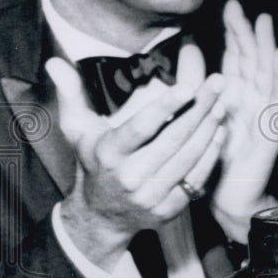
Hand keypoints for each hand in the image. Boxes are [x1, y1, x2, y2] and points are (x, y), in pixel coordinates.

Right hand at [47, 45, 227, 268]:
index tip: (189, 86)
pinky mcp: (169, 209)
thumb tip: (54, 62)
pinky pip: (197, 178)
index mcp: (109, 154)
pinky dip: (212, 153)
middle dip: (200, 109)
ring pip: (189, 158)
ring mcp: (151, 196)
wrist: (100, 215)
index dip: (166, 106)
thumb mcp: (77, 130)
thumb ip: (70, 94)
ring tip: (223, 102)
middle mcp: (130, 177)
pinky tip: (220, 130)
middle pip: (174, 139)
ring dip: (210, 128)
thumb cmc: (92, 162)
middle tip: (218, 83)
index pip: (141, 128)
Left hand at [209, 0, 277, 241]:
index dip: (234, 31)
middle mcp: (251, 98)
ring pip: (266, 71)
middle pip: (251, 58)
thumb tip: (188, 46)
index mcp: (235, 93)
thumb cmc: (215, 155)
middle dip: (247, 32)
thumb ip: (195, 80)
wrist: (229, 195)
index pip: (236, 55)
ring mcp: (264, 111)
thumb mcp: (200, 110)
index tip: (230, 7)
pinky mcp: (271, 128)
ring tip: (263, 22)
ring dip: (266, 46)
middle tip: (241, 7)